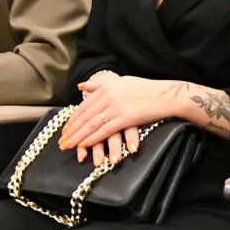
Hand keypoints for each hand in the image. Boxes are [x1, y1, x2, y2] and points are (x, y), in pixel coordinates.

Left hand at [58, 73, 193, 165]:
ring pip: (92, 124)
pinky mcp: (125, 117)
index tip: (65, 130)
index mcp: (108, 86)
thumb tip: (82, 86)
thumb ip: (102, 84)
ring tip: (68, 147)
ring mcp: (117, 106)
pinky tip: (85, 145)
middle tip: (62, 143)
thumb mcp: (123, 82)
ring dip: (78, 137)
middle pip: (85, 116)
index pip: (85, 105)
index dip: (73, 119)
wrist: (168, 95)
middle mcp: (109, 95)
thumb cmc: (148, 90)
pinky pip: (104, 130)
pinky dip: (93, 138)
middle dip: (71, 131)